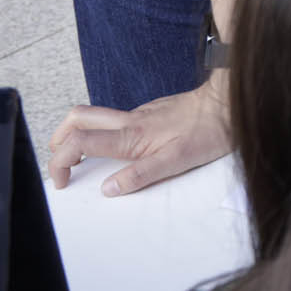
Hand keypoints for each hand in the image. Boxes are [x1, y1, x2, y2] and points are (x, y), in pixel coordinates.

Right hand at [47, 77, 231, 195]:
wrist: (231, 102)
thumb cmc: (209, 130)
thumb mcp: (177, 160)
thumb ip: (140, 175)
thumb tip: (108, 188)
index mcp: (131, 135)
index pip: (79, 142)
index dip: (60, 161)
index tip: (61, 180)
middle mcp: (131, 120)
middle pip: (79, 118)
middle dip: (59, 139)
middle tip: (59, 162)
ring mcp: (141, 112)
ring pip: (98, 116)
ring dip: (80, 134)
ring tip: (82, 158)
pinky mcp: (153, 110)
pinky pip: (119, 119)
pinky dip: (106, 132)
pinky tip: (118, 148)